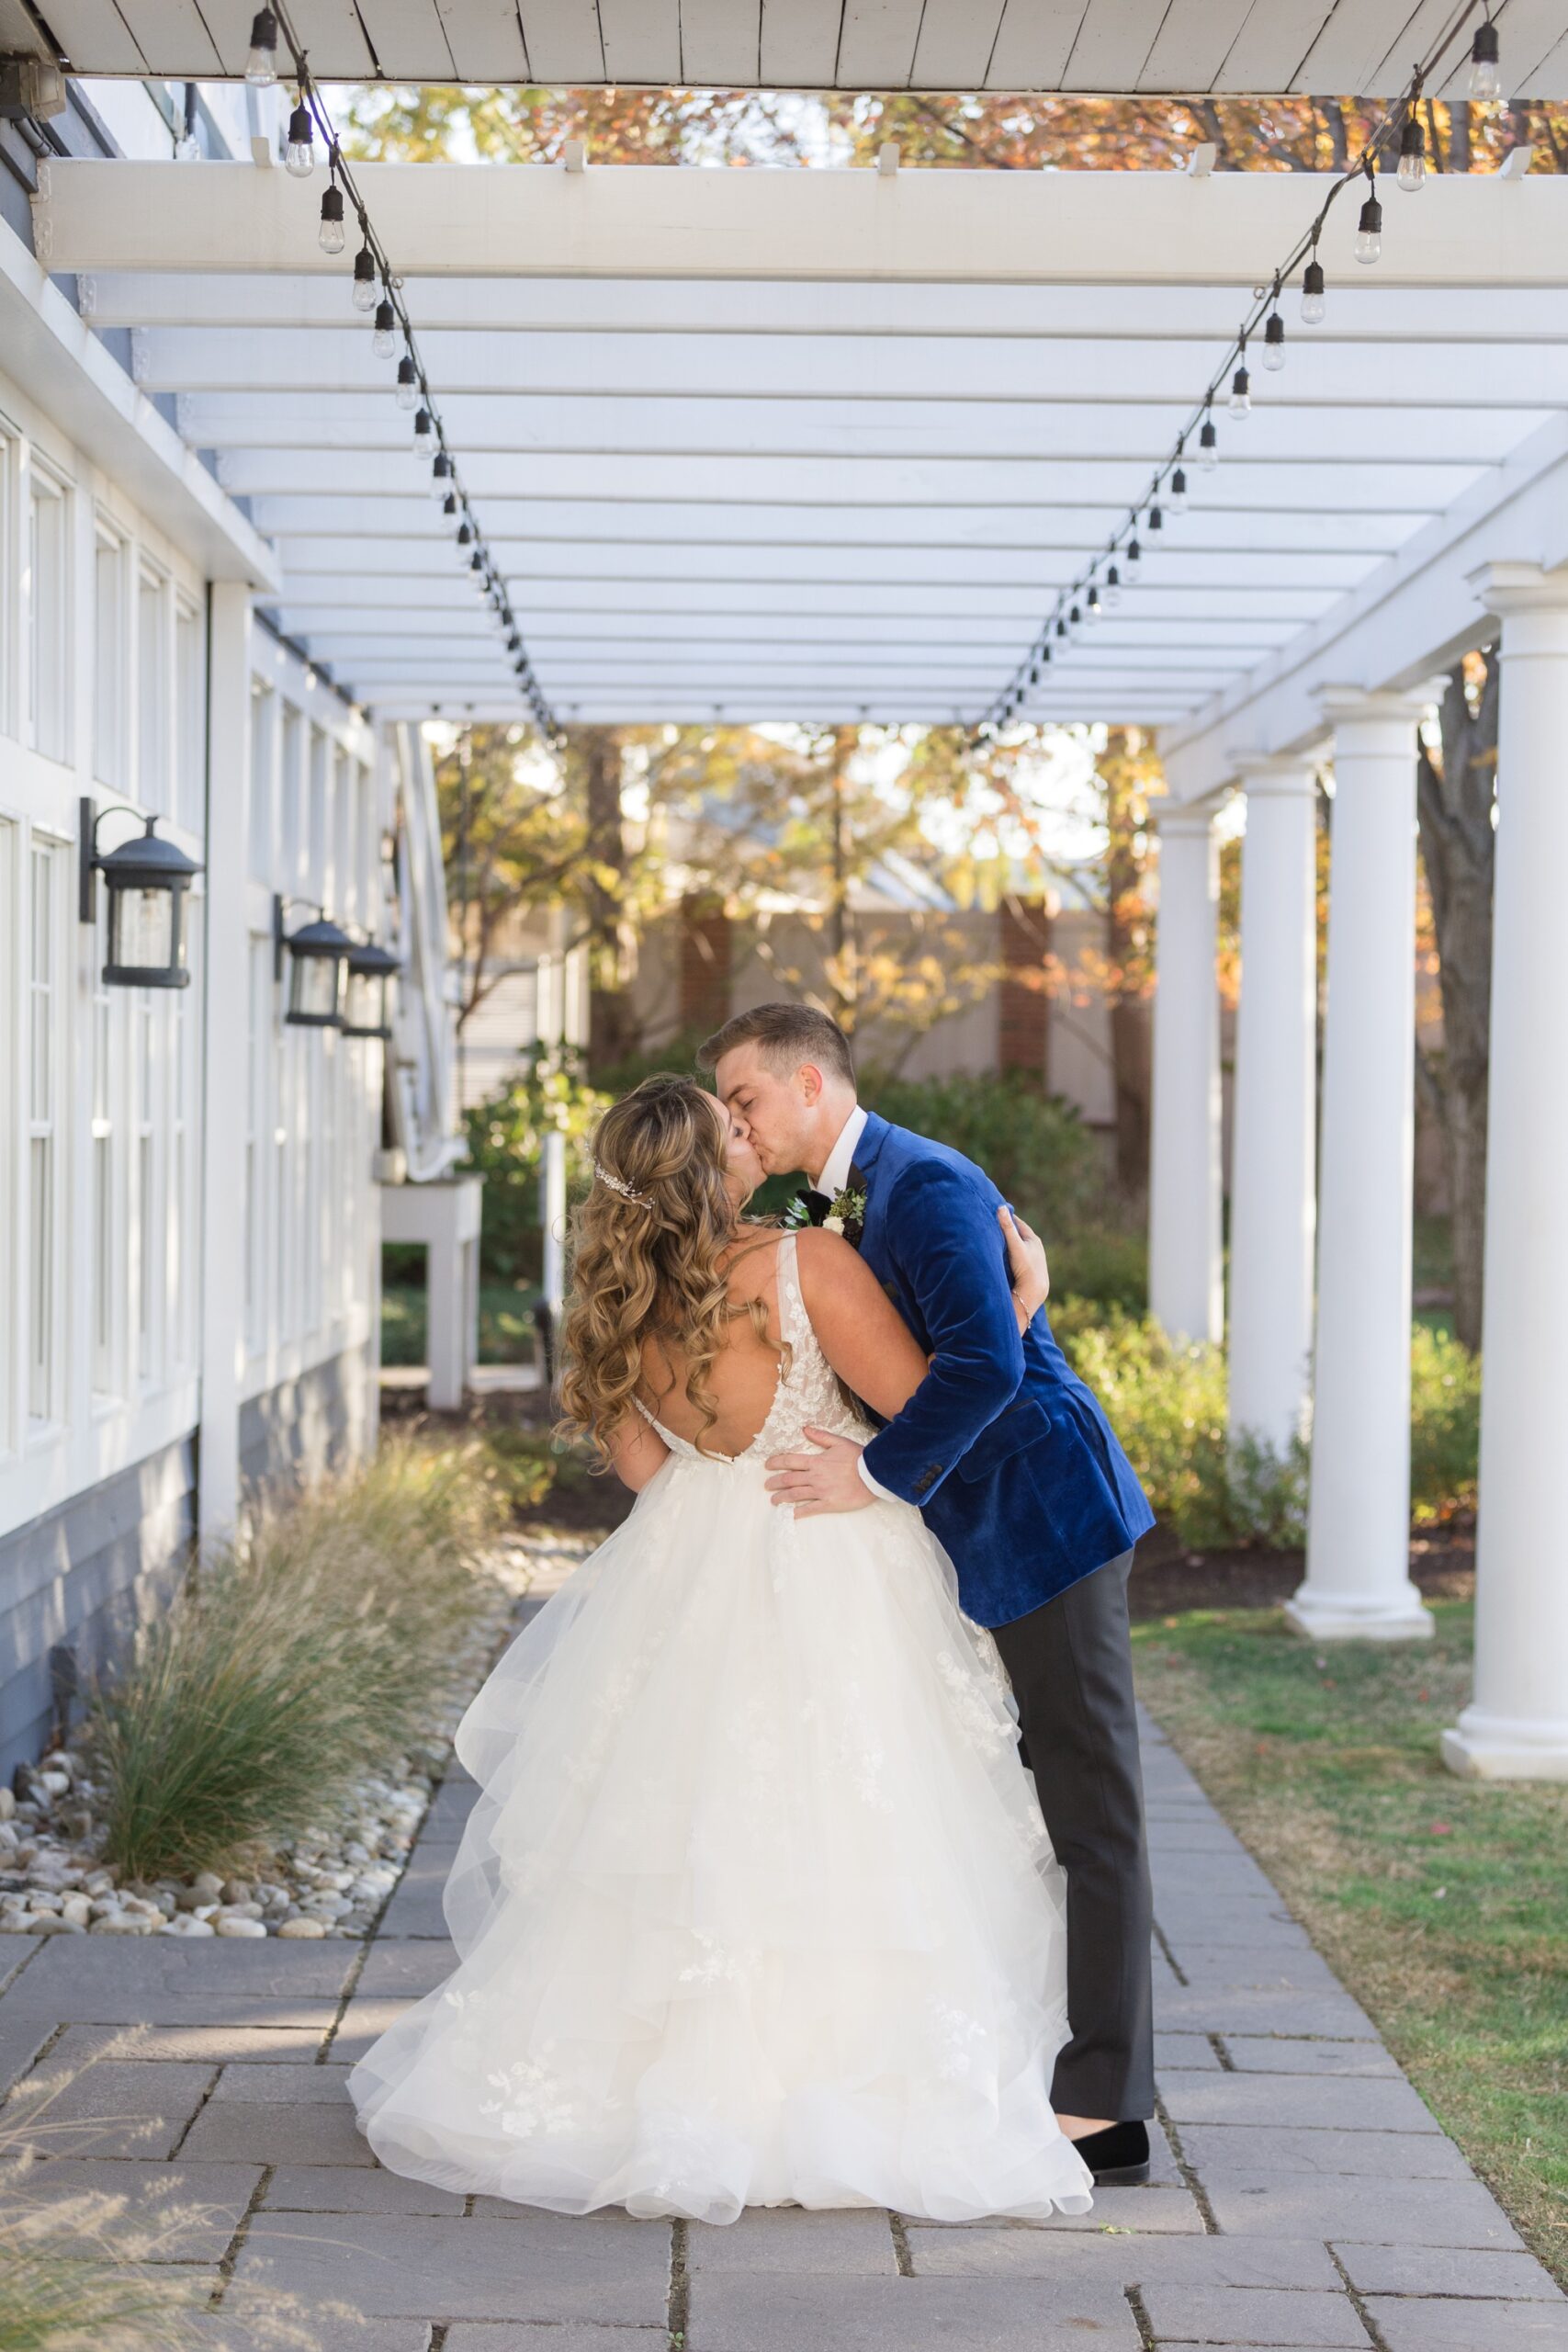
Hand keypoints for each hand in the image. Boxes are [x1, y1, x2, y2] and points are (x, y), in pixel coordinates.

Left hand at [764, 1427, 875, 1517]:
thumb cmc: (858, 1458)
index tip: (767, 1465)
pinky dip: (797, 1512)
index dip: (776, 1462)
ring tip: (773, 1500)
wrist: (874, 1475)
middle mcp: (815, 1476)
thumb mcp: (839, 1442)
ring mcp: (821, 1491)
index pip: (790, 1461)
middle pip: (788, 1479)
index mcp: (816, 1461)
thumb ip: (821, 1437)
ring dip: (781, 1497)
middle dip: (774, 1482)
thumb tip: (805, 1429)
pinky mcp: (828, 1504)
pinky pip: (809, 1509)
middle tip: (767, 1485)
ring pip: (795, 1495)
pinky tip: (789, 1514)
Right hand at [1000, 1204, 1048, 1325]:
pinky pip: (1019, 1256)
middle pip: (1019, 1234)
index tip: (995, 1213)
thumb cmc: (1025, 1268)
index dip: (1007, 1218)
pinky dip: (1012, 1253)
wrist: (1033, 1292)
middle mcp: (1036, 1247)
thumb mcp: (1015, 1246)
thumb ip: (1007, 1228)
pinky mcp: (1031, 1268)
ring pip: (1019, 1245)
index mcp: (1033, 1239)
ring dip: (1010, 1242)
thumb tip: (1000, 1207)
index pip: (1018, 1223)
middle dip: (1007, 1230)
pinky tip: (1006, 1256)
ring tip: (997, 1239)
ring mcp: (1034, 1258)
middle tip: (993, 1225)